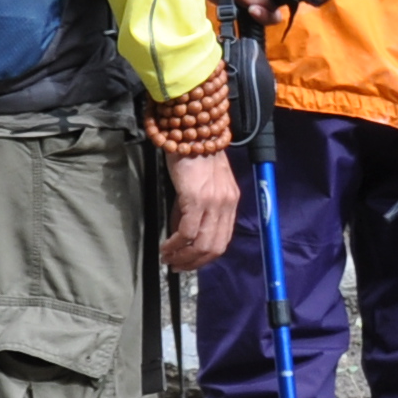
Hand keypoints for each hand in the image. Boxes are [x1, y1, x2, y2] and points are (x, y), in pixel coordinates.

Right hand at [160, 152, 237, 270]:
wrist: (192, 131)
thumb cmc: (194, 154)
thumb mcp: (201, 185)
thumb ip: (195, 209)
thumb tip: (182, 234)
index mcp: (231, 201)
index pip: (223, 239)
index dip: (206, 257)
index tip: (189, 263)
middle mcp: (226, 203)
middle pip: (215, 246)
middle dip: (194, 262)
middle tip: (177, 266)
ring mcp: (214, 202)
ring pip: (202, 243)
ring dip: (184, 256)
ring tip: (169, 258)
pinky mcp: (196, 198)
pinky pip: (187, 231)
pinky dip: (176, 244)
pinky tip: (166, 246)